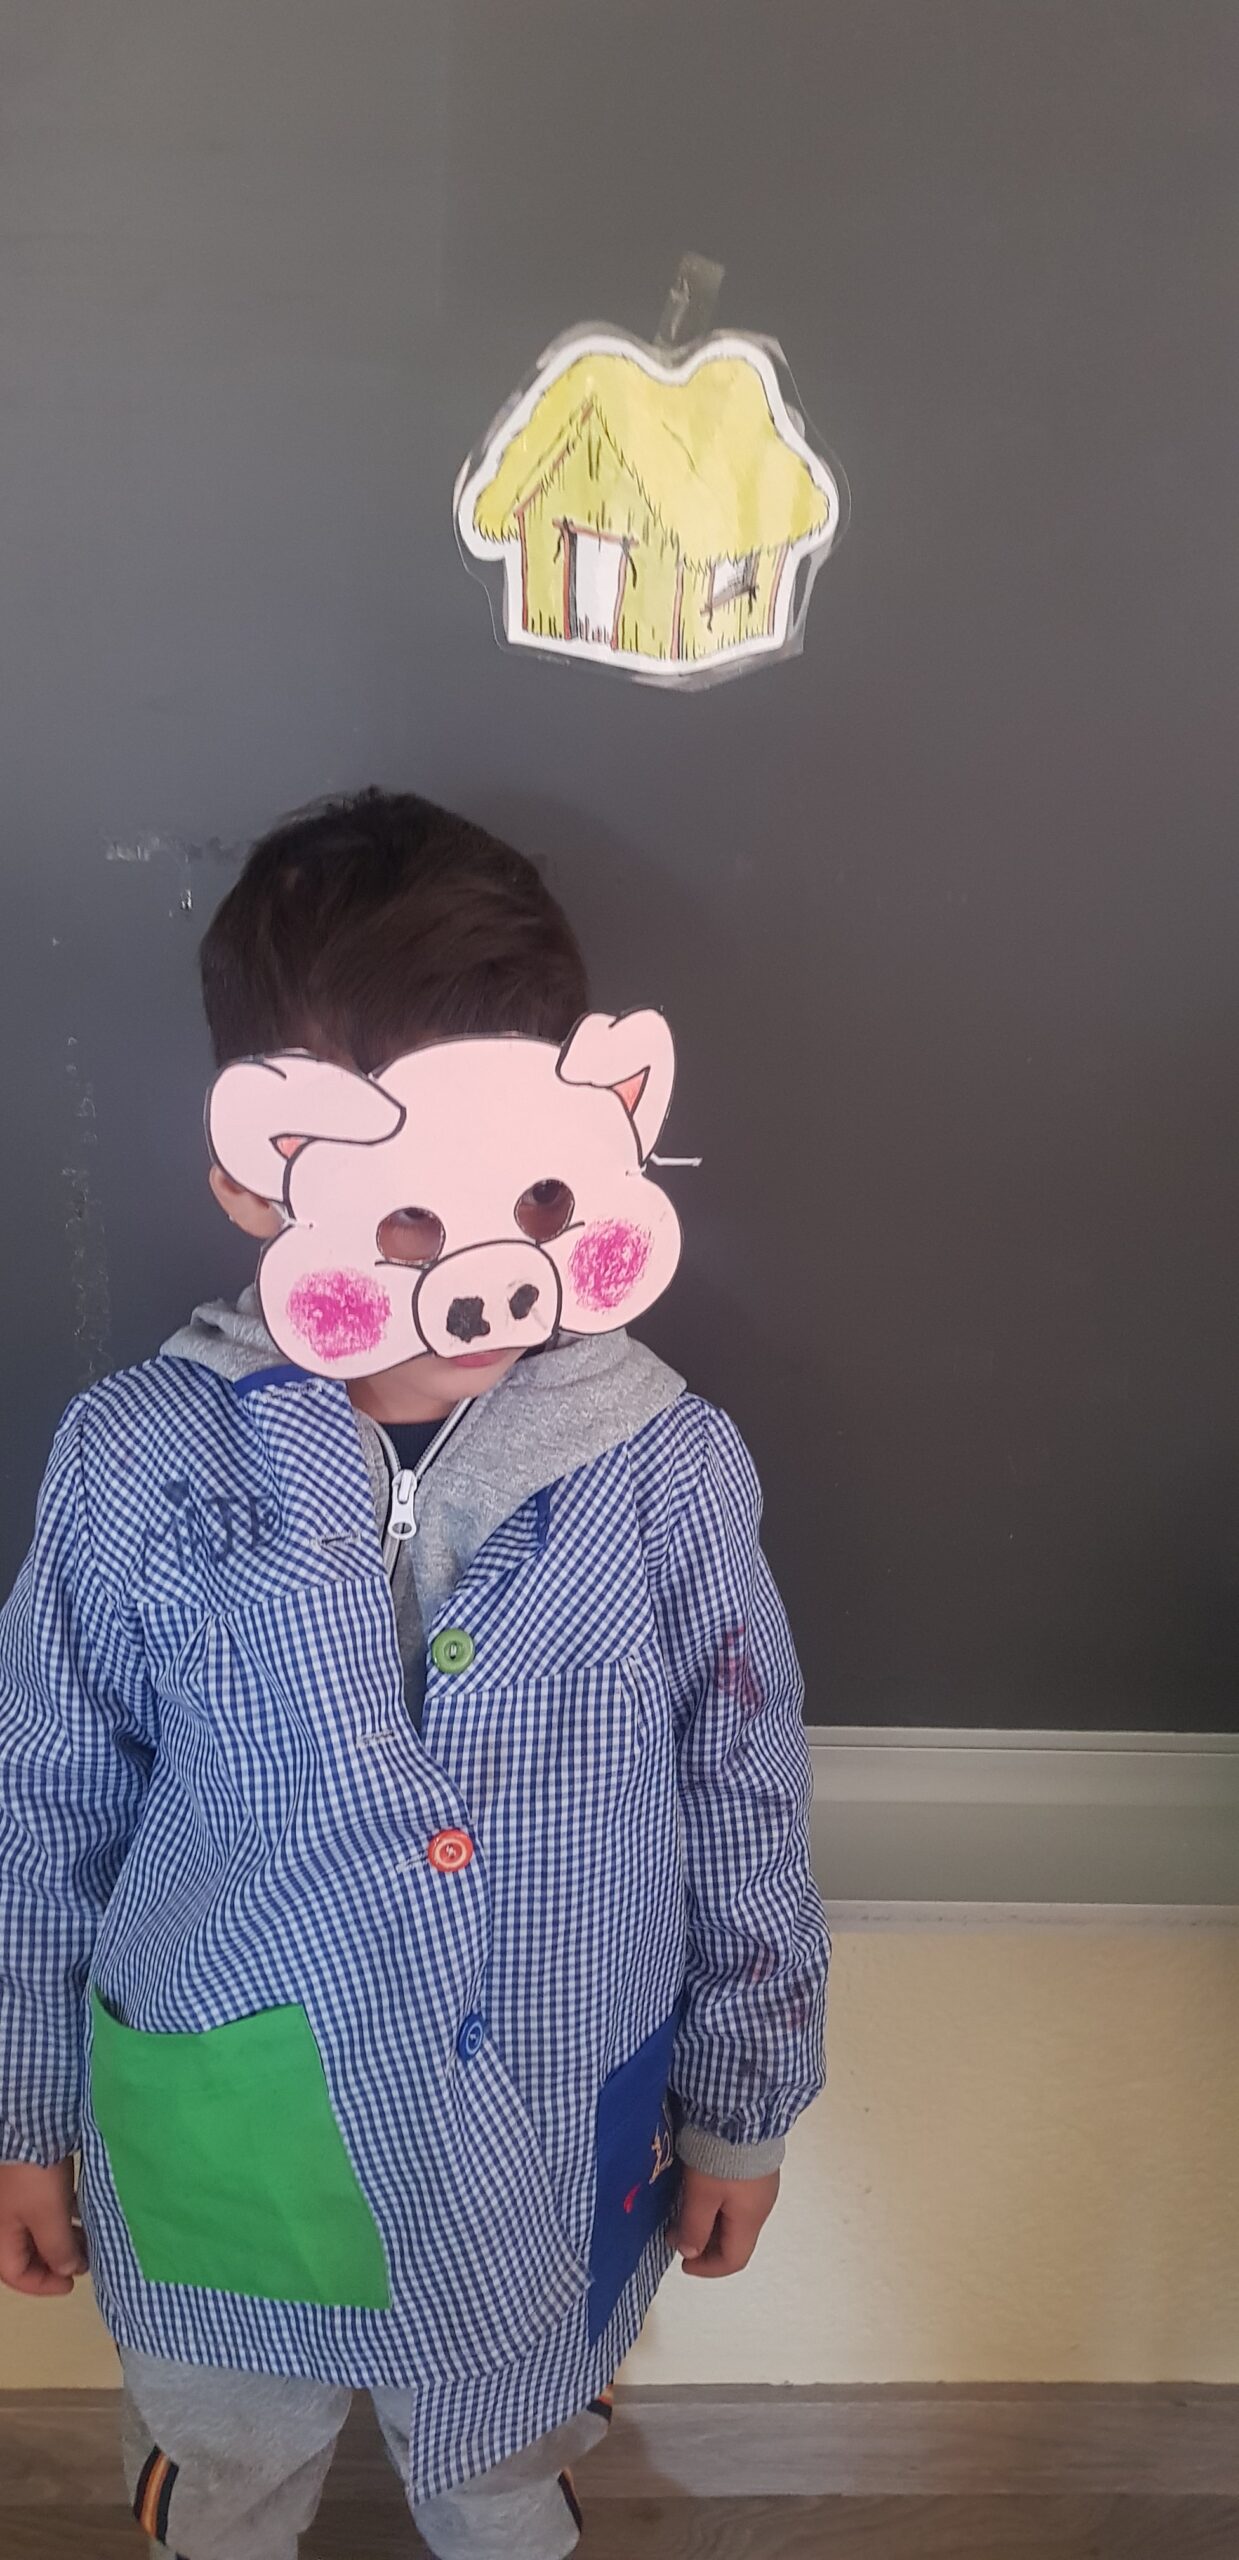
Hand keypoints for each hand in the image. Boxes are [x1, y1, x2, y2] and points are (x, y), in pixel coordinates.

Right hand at [0, 2159, 87, 2295]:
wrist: (30, 2121)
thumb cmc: (35, 2176)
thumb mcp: (49, 2218)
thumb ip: (59, 2249)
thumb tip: (68, 2269)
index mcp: (1, 2235)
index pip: (17, 2275)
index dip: (45, 2284)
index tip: (73, 2282)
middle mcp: (5, 2220)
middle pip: (27, 2254)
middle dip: (57, 2260)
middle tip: (86, 2259)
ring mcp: (16, 2199)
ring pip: (39, 2230)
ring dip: (64, 2237)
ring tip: (91, 2237)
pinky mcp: (29, 2179)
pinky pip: (44, 2207)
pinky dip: (63, 2215)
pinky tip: (84, 2210)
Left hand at [668, 2164, 779, 2278]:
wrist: (740, 2111)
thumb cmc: (720, 2158)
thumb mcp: (701, 2194)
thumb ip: (694, 2227)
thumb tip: (690, 2253)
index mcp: (750, 2219)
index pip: (734, 2260)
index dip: (707, 2267)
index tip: (682, 2262)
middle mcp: (761, 2207)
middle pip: (734, 2240)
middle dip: (704, 2243)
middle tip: (675, 2233)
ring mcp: (761, 2186)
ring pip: (733, 2218)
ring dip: (708, 2222)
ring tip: (682, 2212)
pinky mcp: (755, 2167)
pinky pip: (736, 2198)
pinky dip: (716, 2205)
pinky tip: (699, 2191)